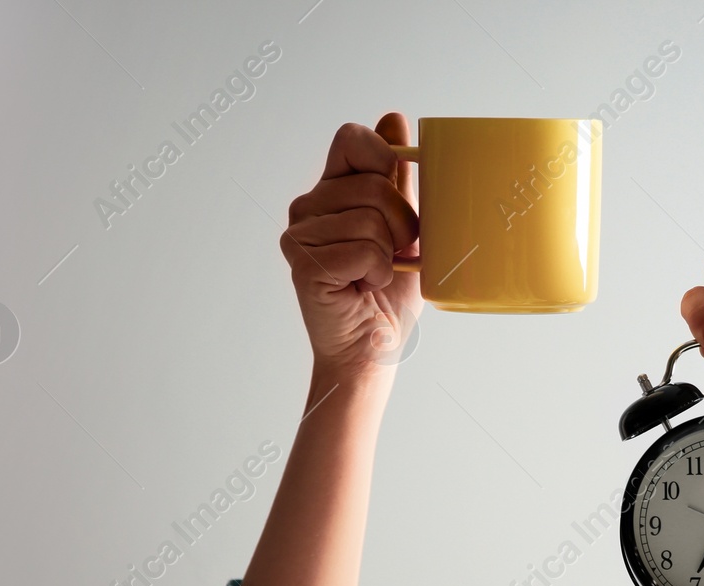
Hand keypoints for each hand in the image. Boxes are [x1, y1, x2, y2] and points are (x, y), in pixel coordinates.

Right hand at [282, 113, 421, 382]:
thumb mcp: (403, 228)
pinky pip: (362, 251)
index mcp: (331, 190)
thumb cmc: (388, 294)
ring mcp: (299, 235)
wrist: (373, 350)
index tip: (396, 190)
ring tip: (375, 275)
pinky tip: (363, 287)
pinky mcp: (303, 264)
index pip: (351, 139)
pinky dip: (377, 273)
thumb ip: (397, 178)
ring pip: (369, 220)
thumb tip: (393, 118)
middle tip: (393, 255)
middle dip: (401, 224)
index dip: (383, 158)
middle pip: (372, 185)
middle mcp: (308, 207)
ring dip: (390, 254)